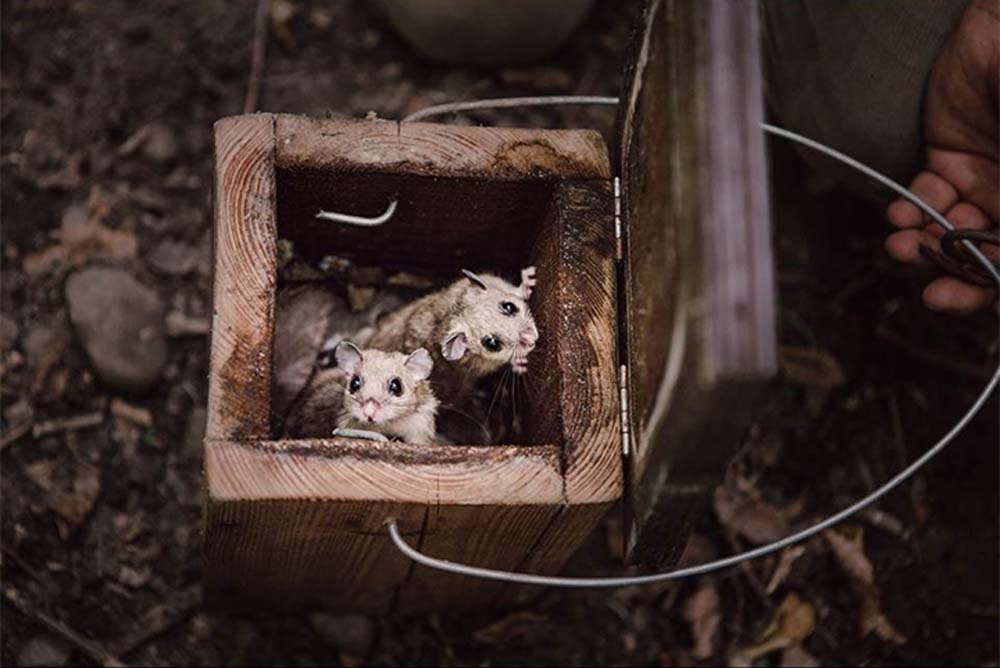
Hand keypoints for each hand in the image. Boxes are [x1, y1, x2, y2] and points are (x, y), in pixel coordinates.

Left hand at [885, 0, 998, 312]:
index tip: (958, 295)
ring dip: (926, 247)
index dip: (991, 285)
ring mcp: (985, 182)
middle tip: (930, 290)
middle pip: (987, 256)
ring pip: (951, 232)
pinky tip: (900, 216)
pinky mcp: (949, 161)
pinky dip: (910, 213)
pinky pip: (925, 199)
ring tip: (903, 246)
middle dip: (957, 277)